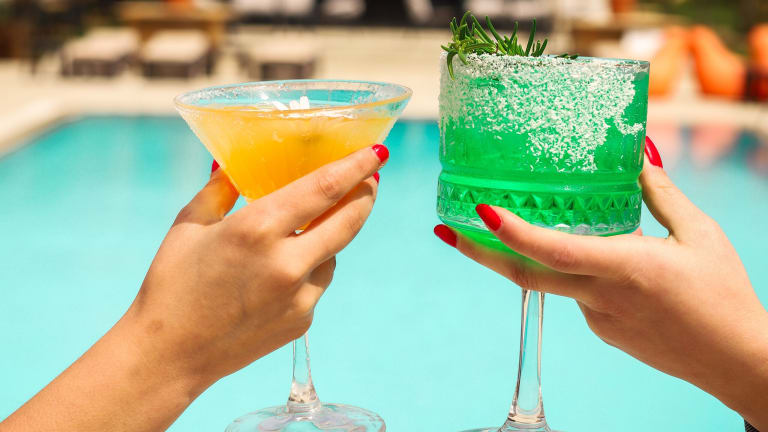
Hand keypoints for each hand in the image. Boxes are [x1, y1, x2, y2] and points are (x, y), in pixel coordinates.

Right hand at [128, 144, 387, 386]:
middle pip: (349, 220)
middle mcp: (287, 262)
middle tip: (372, 177)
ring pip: (335, 252)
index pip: (325, 188)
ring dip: (332, 233)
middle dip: (366, 194)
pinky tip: (283, 270)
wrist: (169, 355)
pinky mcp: (302, 320)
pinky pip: (319, 282)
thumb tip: (232, 163)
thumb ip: (220, 189)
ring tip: (309, 226)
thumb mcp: (190, 224)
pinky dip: (311, 267)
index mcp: (257, 228)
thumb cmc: (171, 283)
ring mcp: (299, 296)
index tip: (377, 151)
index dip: (357, 166)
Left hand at [434, 140, 767, 428]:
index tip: (478, 211)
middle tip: (444, 230)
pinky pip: (576, 293)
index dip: (510, 233)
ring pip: (553, 280)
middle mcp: (599, 297)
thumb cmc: (723, 296)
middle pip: (525, 275)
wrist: (736, 362)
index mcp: (624, 268)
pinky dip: (572, 271)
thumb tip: (639, 155)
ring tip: (524, 221)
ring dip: (532, 255)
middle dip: (478, 253)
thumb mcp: (700, 235)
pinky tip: (600, 257)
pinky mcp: (601, 331)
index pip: (551, 252)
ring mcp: (596, 319)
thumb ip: (662, 194)